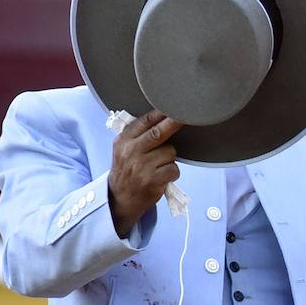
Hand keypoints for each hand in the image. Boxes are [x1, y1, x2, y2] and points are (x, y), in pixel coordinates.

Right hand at [108, 110, 182, 237]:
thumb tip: (163, 116)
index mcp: (123, 140)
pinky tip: (162, 177)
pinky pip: (174, 169)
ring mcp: (141, 166)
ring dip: (170, 159)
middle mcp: (131, 151)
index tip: (174, 106)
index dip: (161, 113)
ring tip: (158, 166)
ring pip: (170, 152)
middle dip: (174, 122)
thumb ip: (137, 135)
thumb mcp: (123, 149)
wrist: (120, 198)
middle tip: (186, 116)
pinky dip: (172, 173)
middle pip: (159, 133)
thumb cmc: (128, 170)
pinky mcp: (152, 180)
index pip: (144, 122)